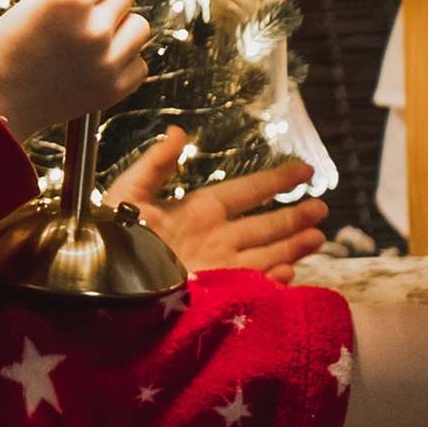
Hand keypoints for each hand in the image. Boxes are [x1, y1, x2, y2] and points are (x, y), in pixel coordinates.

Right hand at [0, 0, 149, 152]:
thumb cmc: (6, 50)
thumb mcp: (34, 1)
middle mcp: (95, 29)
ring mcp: (109, 61)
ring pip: (140, 24)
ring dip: (122, 23)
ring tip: (93, 33)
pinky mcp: (116, 88)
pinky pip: (139, 59)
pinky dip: (124, 57)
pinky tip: (97, 58)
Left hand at [113, 143, 332, 278]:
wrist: (104, 287)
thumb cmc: (110, 238)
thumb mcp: (128, 194)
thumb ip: (155, 164)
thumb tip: (178, 133)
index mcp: (198, 210)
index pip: (246, 192)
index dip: (276, 181)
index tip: (305, 169)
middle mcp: (215, 237)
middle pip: (265, 224)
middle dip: (294, 216)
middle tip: (323, 208)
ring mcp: (219, 267)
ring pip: (266, 253)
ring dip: (292, 246)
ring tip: (319, 238)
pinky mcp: (218, 294)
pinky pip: (254, 285)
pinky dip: (273, 280)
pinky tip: (290, 273)